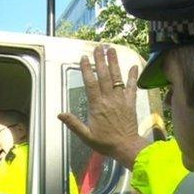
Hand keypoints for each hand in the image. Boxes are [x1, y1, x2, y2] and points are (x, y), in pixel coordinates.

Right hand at [58, 46, 149, 169]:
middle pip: (104, 76)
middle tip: (98, 47)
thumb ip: (73, 124)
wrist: (126, 147)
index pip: (90, 84)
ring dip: (114, 63)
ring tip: (112, 49)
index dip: (86, 70)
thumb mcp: (86, 136)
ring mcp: (121, 100)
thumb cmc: (105, 143)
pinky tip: (133, 66)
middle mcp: (109, 100)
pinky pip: (132, 88)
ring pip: (117, 78)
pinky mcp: (131, 103)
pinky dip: (133, 77)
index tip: (83, 58)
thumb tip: (60, 114)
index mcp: (97, 106)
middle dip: (100, 60)